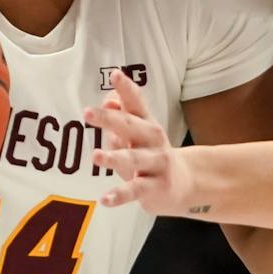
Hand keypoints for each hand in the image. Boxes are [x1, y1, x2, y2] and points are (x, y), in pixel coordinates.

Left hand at [85, 70, 197, 214]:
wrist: (185, 184)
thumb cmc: (151, 155)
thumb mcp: (138, 135)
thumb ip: (122, 118)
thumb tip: (108, 100)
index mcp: (146, 124)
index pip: (136, 103)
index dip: (126, 89)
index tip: (115, 74)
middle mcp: (153, 141)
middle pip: (131, 127)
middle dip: (110, 119)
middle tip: (87, 113)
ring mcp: (156, 164)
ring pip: (134, 159)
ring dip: (115, 157)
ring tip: (96, 156)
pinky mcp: (155, 188)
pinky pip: (136, 191)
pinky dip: (120, 195)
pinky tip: (105, 199)